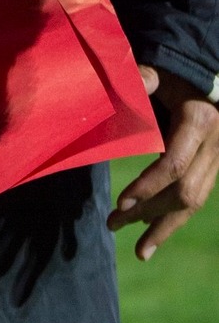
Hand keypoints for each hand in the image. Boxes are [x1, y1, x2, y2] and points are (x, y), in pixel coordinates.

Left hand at [108, 65, 218, 258]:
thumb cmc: (175, 73)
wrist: (206, 76)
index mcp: (198, 121)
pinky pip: (196, 198)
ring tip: (139, 251)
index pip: (174, 164)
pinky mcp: (212, 168)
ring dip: (164, 227)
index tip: (122, 202)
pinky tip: (153, 236)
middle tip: (113, 223)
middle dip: (149, 211)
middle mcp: (213, 145)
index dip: (149, 185)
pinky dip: (174, 219)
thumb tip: (132, 82)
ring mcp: (216, 159)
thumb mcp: (160, 71)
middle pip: (184, 191)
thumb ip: (143, 78)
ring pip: (194, 202)